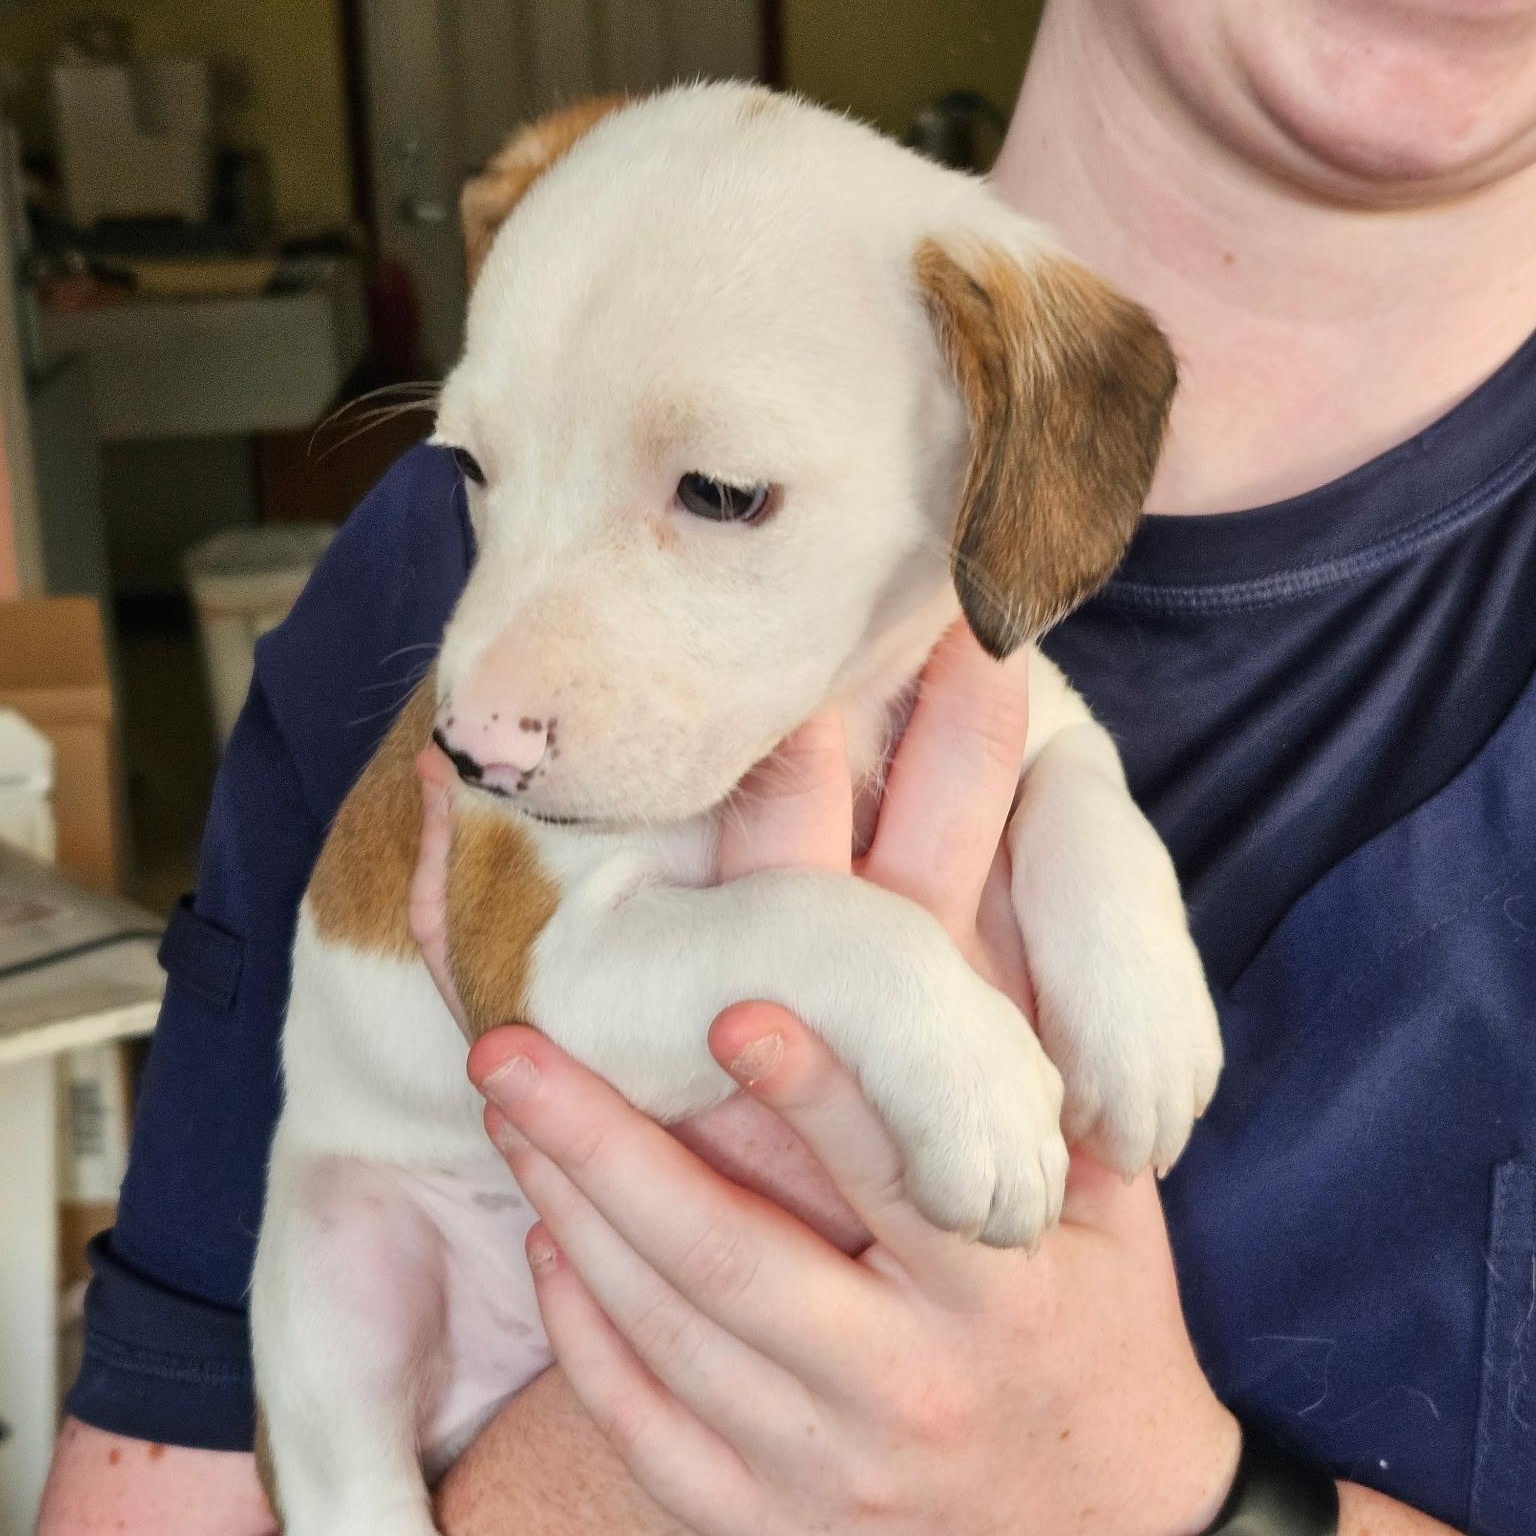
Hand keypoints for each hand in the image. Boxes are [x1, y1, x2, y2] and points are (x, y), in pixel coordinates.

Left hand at [467, 625, 1240, 1535]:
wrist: (1112, 1524)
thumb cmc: (1100, 1321)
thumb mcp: (1105, 1207)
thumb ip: (1025, 1091)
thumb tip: (948, 937)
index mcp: (1001, 1297)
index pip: (894, 1182)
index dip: (813, 1094)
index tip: (730, 1011)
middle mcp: (910, 1387)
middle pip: (730, 1259)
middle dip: (606, 1147)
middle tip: (513, 1052)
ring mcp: (832, 1470)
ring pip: (670, 1339)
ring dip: (576, 1218)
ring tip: (514, 1117)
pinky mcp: (772, 1523)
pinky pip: (648, 1436)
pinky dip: (585, 1340)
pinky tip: (549, 1246)